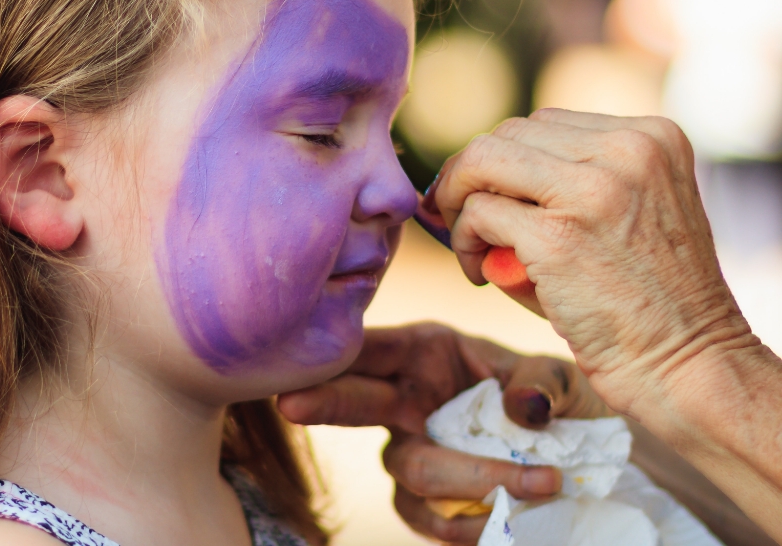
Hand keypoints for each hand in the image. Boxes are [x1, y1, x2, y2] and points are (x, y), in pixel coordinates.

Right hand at [278, 323, 608, 543]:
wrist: (578, 450)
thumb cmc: (555, 397)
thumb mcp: (557, 376)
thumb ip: (538, 383)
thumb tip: (520, 410)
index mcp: (424, 351)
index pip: (372, 348)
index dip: (340, 353)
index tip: (313, 356)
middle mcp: (404, 395)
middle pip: (355, 400)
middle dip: (323, 402)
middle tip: (290, 406)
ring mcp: (410, 445)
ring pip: (409, 468)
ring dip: (469, 481)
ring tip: (537, 484)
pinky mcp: (424, 494)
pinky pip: (422, 513)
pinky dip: (460, 521)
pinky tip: (499, 518)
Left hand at [432, 109, 757, 417]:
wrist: (690, 367)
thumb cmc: (650, 302)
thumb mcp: (629, 214)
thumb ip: (567, 184)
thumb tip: (470, 176)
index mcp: (652, 137)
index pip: (545, 125)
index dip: (504, 161)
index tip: (487, 194)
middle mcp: (627, 150)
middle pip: (508, 135)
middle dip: (474, 176)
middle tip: (466, 221)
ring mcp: (592, 190)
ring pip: (481, 161)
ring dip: (459, 202)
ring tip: (473, 247)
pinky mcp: (557, 236)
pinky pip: (477, 213)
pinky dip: (464, 241)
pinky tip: (480, 274)